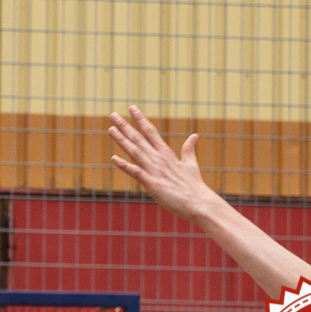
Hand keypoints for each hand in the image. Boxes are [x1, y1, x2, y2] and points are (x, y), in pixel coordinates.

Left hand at [108, 105, 216, 221]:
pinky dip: (124, 166)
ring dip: (122, 140)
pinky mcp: (152, 184)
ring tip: (110, 128)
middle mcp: (159, 159)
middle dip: (125, 126)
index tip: (132, 108)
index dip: (140, 120)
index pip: (151, 132)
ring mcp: (155, 171)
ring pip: (135, 152)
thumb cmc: (194, 186)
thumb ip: (189, 149)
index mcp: (167, 154)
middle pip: (139, 139)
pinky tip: (113, 159)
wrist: (199, 203)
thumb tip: (194, 135)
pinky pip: (136, 173)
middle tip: (112, 114)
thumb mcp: (191, 164)